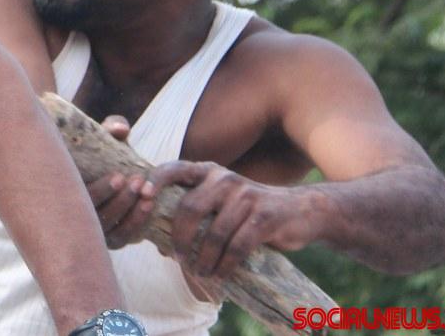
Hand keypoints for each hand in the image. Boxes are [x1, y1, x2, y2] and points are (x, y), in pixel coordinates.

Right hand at [84, 117, 156, 247]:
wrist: (98, 169)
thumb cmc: (94, 151)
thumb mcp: (98, 138)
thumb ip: (108, 129)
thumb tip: (122, 129)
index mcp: (63, 193)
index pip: (77, 202)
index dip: (101, 191)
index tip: (119, 177)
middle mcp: (74, 218)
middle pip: (97, 219)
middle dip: (120, 201)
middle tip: (137, 181)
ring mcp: (91, 232)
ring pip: (112, 231)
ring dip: (131, 211)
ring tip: (147, 193)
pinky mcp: (109, 238)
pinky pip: (123, 236)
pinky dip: (137, 222)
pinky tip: (148, 205)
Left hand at [149, 161, 316, 280]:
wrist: (302, 211)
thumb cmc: (252, 212)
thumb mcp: (222, 204)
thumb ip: (196, 216)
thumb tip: (162, 248)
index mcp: (209, 172)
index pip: (175, 169)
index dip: (156, 180)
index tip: (142, 196)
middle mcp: (224, 179)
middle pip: (190, 208)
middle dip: (181, 238)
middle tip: (179, 259)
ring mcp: (245, 195)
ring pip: (214, 232)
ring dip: (205, 259)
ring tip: (201, 273)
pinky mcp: (264, 217)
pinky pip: (237, 245)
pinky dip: (225, 264)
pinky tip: (220, 275)